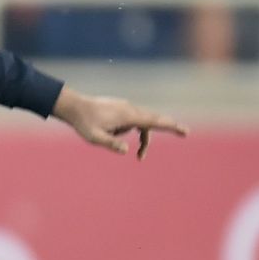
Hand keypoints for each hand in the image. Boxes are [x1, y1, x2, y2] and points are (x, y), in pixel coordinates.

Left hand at [52, 87, 188, 159]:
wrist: (73, 106)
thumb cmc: (83, 123)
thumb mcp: (94, 138)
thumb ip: (111, 144)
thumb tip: (126, 150)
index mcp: (127, 115)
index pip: (154, 122)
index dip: (170, 126)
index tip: (184, 130)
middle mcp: (130, 109)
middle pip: (153, 121)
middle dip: (167, 128)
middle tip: (185, 132)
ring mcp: (126, 107)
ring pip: (141, 124)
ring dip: (140, 138)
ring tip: (133, 152)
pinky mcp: (120, 108)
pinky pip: (133, 122)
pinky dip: (131, 131)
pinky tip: (113, 135)